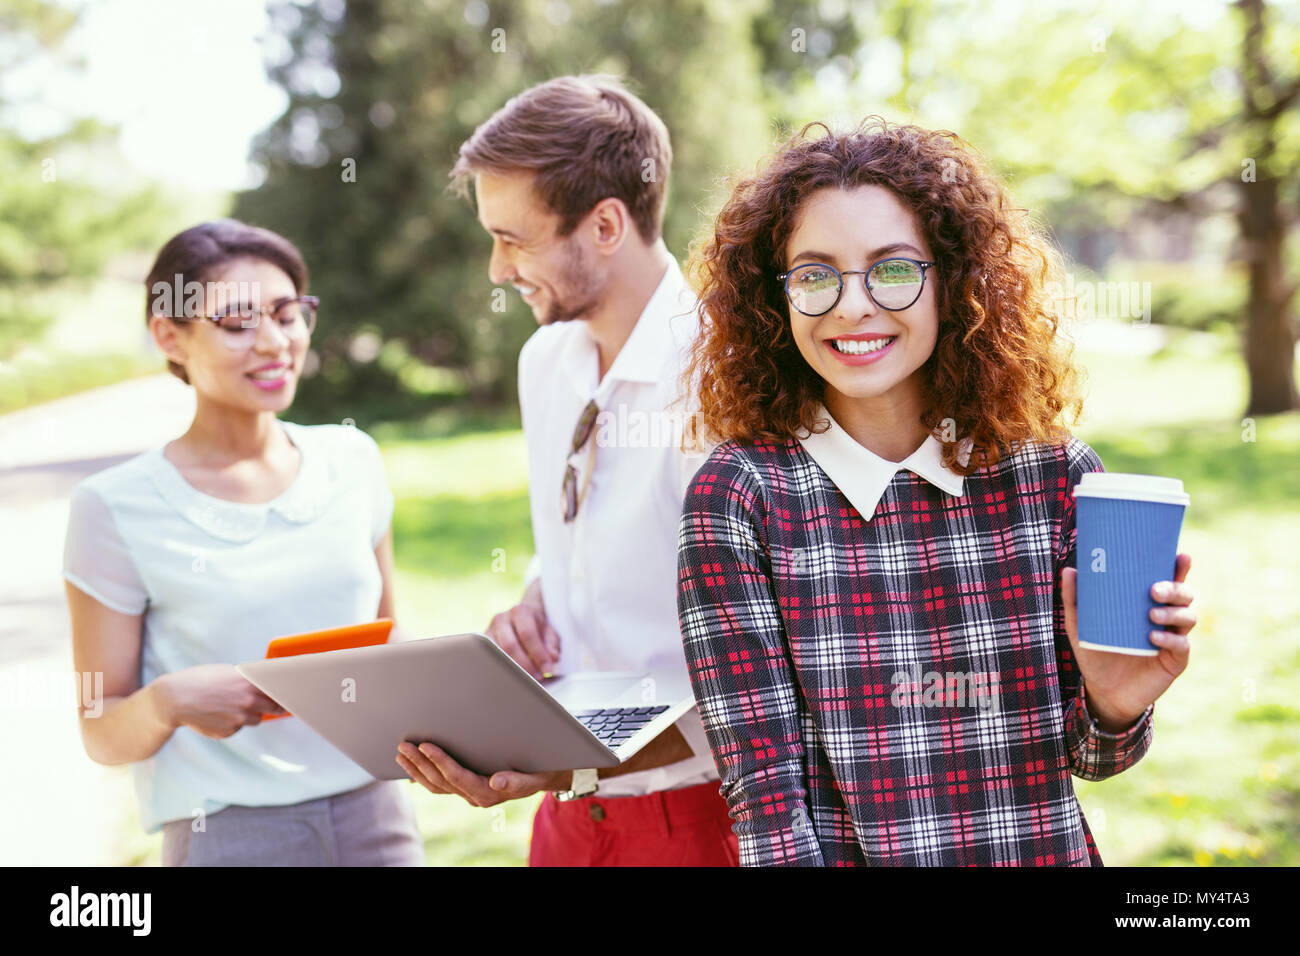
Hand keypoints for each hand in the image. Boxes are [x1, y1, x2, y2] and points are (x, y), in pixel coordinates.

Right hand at [151, 664, 285, 738]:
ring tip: (231, 706)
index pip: (278, 689)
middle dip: (274, 706)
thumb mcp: (225, 672)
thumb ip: (246, 680)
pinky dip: (232, 723)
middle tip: (277, 705)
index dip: (286, 692)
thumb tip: (263, 683)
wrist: (174, 699)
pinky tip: (217, 715)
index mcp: (249, 683)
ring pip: (256, 719)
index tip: (293, 694)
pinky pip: (238, 728)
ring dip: (250, 714)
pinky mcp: (229, 732)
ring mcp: (239, 719)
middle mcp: (248, 701)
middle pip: (273, 707)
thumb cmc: (199, 681)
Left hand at [395, 742, 571, 806]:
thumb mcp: (534, 775)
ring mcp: (469, 794)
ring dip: (417, 769)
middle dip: (420, 763)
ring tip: (401, 754)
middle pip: (441, 781)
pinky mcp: (466, 789)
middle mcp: (476, 796)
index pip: (458, 777)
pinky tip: (411, 767)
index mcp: (489, 792)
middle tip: (404, 746)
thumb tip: (497, 780)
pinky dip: (423, 777)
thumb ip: (517, 780)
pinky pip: (440, 786)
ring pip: (437, 785)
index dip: (440, 761)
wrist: (545, 777)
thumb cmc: (540, 770)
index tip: (425, 745)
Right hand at [485, 578, 560, 679]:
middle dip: (525, 664)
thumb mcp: (549, 632)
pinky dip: (499, 669)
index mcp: (520, 612)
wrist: (521, 617)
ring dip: (512, 669)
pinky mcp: (483, 643)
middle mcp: (502, 619)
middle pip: (510, 645)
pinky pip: (488, 658)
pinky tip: (510, 677)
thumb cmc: (536, 627)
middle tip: (537, 677)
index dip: (538, 654)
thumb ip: (552, 645)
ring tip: (525, 679)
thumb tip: (552, 658)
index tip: (547, 669)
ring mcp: (489, 630)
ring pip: (496, 653)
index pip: (527, 634)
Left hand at [1061, 552, 1197, 730]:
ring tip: (1151, 615)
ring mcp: (1173, 639)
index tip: (1179, 556)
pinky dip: (1171, 640)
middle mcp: (1166, 617)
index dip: (1179, 567)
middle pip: (1185, 595)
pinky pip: (1182, 646)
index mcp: (1148, 603)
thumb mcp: (1080, 626)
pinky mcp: (1175, 661)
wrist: (1103, 691)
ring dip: (1173, 613)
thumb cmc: (1096, 653)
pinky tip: (1154, 638)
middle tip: (1154, 590)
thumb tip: (1069, 570)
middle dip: (1176, 588)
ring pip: (1188, 617)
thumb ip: (1075, 600)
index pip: (1170, 580)